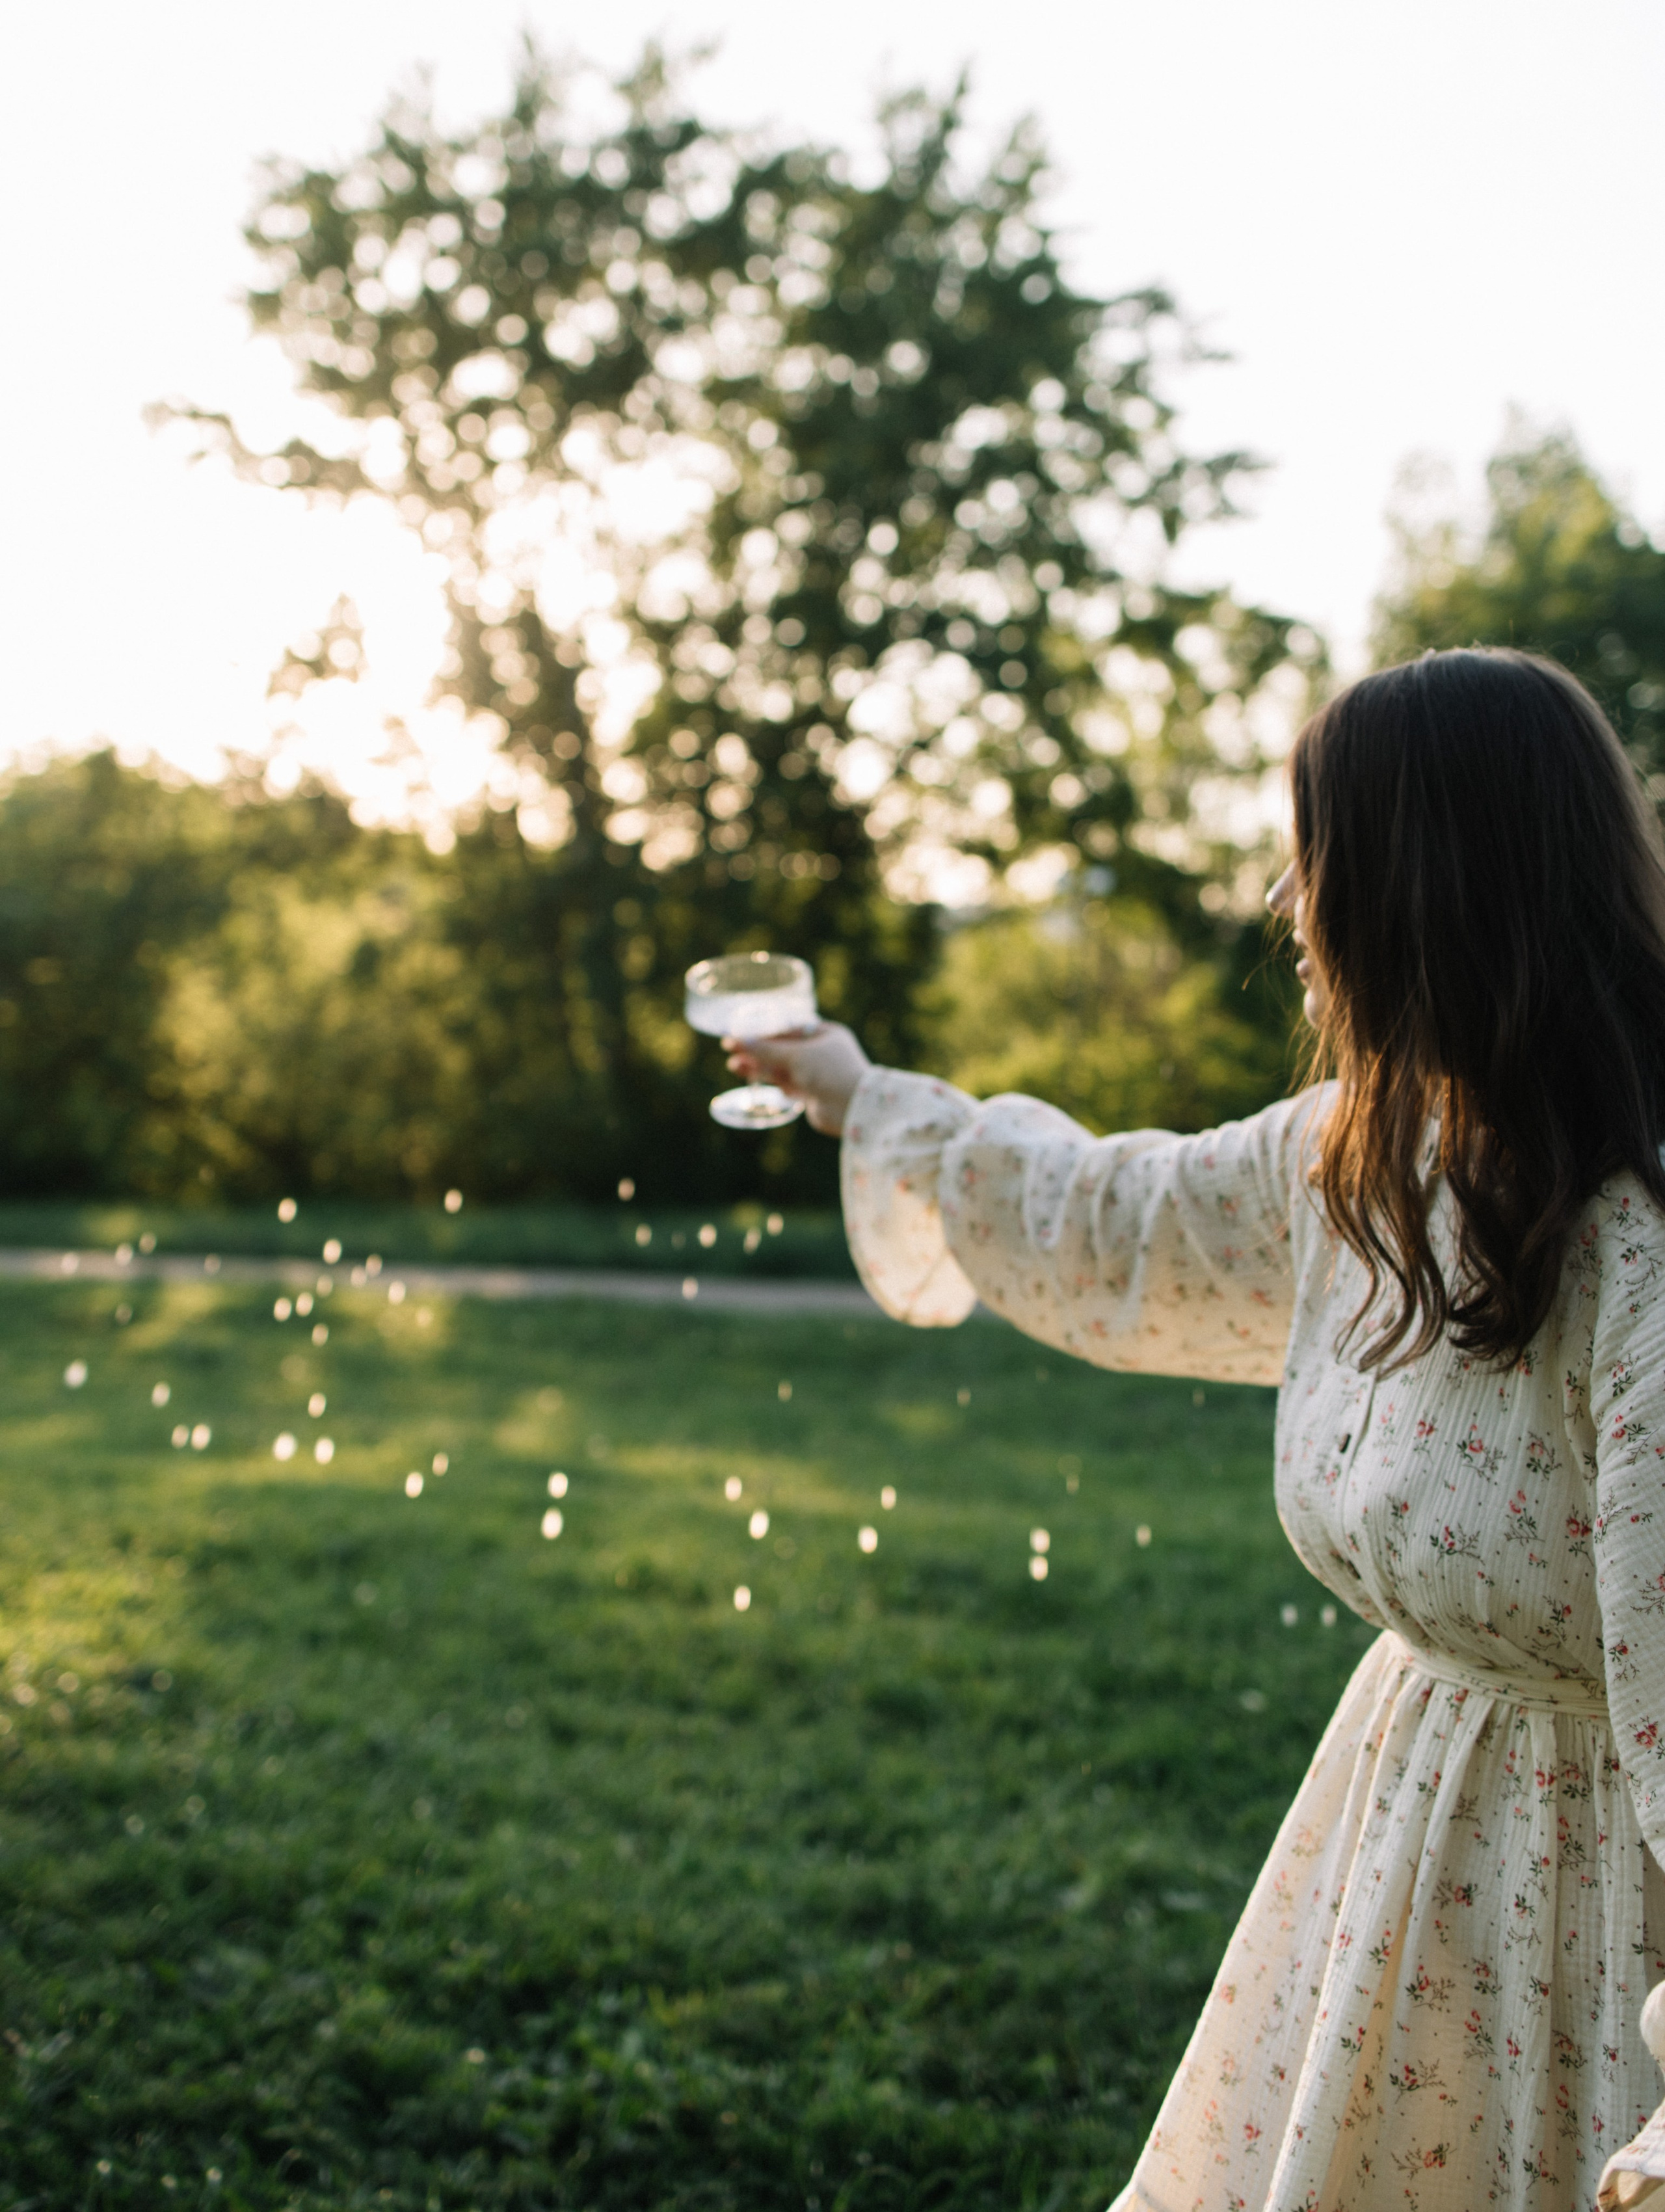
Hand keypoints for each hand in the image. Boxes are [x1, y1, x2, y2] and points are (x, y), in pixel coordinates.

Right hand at [724, 1021, 870, 1135]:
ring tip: (734, 1065)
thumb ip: (766, 1049)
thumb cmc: (831, 1072)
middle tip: (731, 1049)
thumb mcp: (796, 1056)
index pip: (789, 1029)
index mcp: (826, 1034)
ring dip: (759, 1065)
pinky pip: (786, 1082)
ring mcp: (817, 1074)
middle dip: (758, 1050)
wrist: (854, 1109)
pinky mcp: (812, 1093)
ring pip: (782, 1067)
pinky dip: (769, 1079)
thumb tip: (737, 1040)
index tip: (741, 1033)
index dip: (764, 1032)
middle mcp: (822, 1052)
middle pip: (783, 1048)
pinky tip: (750, 1077)